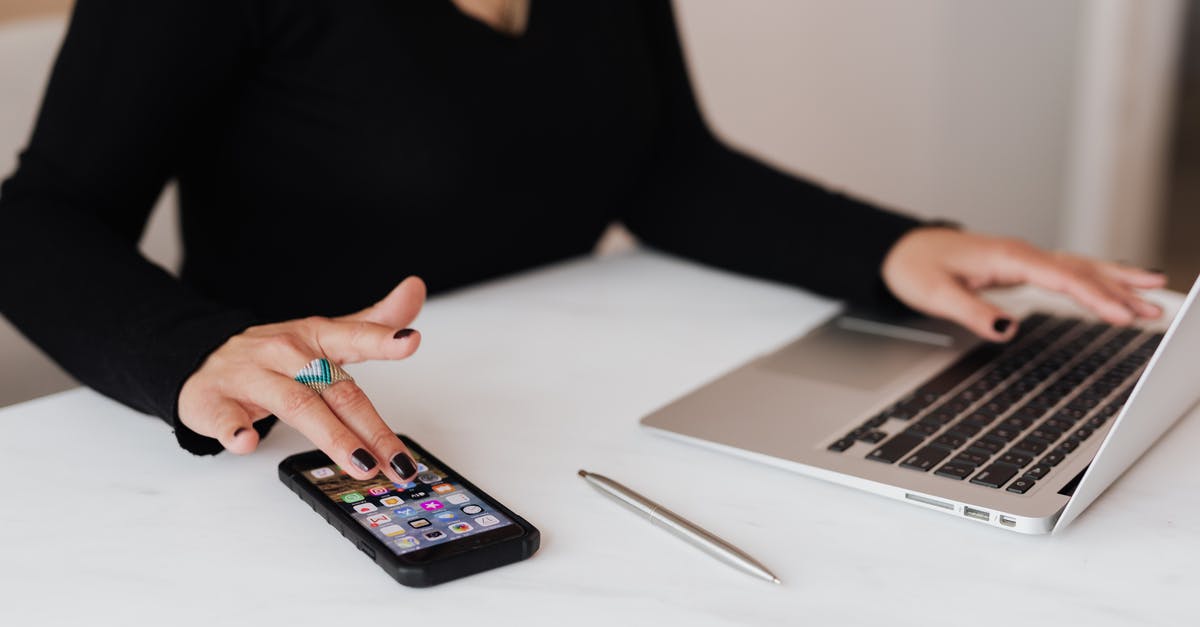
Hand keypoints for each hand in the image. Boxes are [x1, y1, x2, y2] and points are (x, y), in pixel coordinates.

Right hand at [178, 276, 426, 482]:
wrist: (201, 359)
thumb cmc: (273, 356)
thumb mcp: (324, 335)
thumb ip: (372, 323)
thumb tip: (415, 290)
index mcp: (314, 337)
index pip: (353, 336)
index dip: (382, 340)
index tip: (410, 341)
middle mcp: (285, 354)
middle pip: (335, 390)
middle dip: (371, 428)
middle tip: (399, 461)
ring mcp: (249, 377)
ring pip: (295, 404)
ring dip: (331, 437)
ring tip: (360, 463)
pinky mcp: (214, 402)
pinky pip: (225, 417)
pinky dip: (235, 430)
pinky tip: (246, 442)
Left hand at [881, 228, 1166, 341]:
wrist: (901, 250)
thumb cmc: (915, 267)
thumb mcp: (935, 294)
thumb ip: (972, 311)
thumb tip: (1006, 329)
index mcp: (1007, 257)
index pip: (1061, 277)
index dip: (1094, 297)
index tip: (1120, 314)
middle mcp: (1021, 254)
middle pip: (1080, 271)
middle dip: (1119, 290)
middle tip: (1154, 309)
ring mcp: (1023, 259)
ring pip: (1079, 268)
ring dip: (1116, 282)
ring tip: (1153, 295)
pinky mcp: (1021, 267)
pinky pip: (1067, 271)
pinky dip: (1096, 277)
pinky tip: (1117, 284)